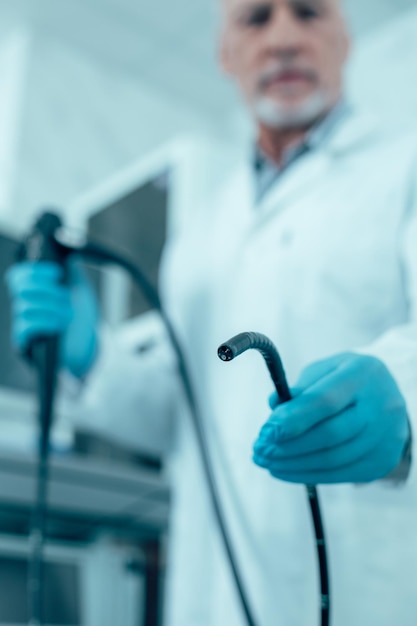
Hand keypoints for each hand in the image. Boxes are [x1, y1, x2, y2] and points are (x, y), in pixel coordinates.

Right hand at [6, 258, 98, 378]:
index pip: (18, 276)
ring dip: (53, 309)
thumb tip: (66, 252)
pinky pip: (24, 328)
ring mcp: (22, 325)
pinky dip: (45, 323)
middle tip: (66, 297)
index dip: (35, 271)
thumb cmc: (79, 318)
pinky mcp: (25, 343)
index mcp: (33, 292)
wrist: (87, 345)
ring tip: (68, 315)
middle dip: (48, 289)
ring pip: (26, 307)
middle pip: (19, 287)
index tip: (58, 273)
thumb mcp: (79, 290)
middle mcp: (24, 306)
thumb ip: (72, 270)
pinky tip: (58, 325)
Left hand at [253, 353, 410, 483]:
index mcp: (362, 373)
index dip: (292, 419)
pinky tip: (284, 470)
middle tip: (259, 450)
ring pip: (334, 459)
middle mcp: (381, 406)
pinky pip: (340, 474)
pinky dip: (308, 475)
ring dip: (293, 464)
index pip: (325, 401)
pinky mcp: (382, 461)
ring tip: (266, 461)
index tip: (265, 431)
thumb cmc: (345, 380)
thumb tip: (274, 406)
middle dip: (288, 446)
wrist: (389, 396)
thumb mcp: (324, 371)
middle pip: (330, 434)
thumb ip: (299, 388)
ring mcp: (386, 436)